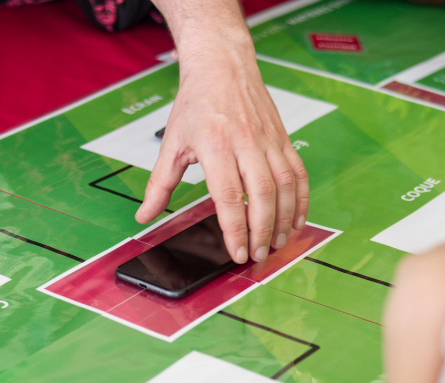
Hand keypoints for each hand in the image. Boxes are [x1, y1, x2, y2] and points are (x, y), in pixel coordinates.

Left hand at [135, 2, 307, 263]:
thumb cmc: (196, 103)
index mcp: (215, 145)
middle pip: (261, 195)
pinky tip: (295, 220)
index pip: (228, 196)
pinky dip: (300, 200)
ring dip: (284, 220)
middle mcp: (245, 143)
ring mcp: (268, 141)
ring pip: (284, 186)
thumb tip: (144, 216)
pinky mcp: (282, 139)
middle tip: (258, 256)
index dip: (235, 229)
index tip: (237, 254)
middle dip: (262, 231)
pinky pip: (298, 174)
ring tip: (277, 244)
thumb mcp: (172, 143)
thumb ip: (159, 184)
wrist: (223, 65)